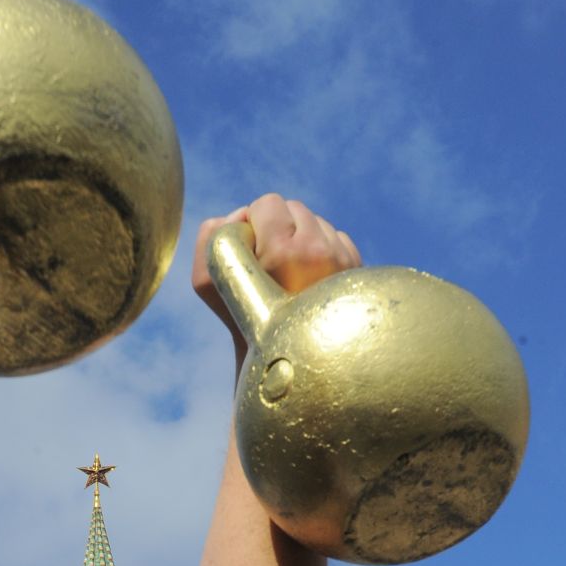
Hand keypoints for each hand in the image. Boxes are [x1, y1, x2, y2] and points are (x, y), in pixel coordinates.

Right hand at [191, 194, 360, 355]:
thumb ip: (211, 237)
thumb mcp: (208, 283)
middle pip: (294, 208)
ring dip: (300, 238)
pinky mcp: (357, 268)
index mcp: (284, 252)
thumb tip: (238, 217)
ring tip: (288, 275)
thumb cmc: (242, 323)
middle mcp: (321, 253)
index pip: (267, 203)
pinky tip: (308, 279)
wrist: (285, 363)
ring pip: (317, 222)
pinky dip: (320, 251)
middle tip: (267, 265)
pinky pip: (336, 238)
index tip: (248, 251)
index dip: (251, 222)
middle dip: (277, 228)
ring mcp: (344, 261)